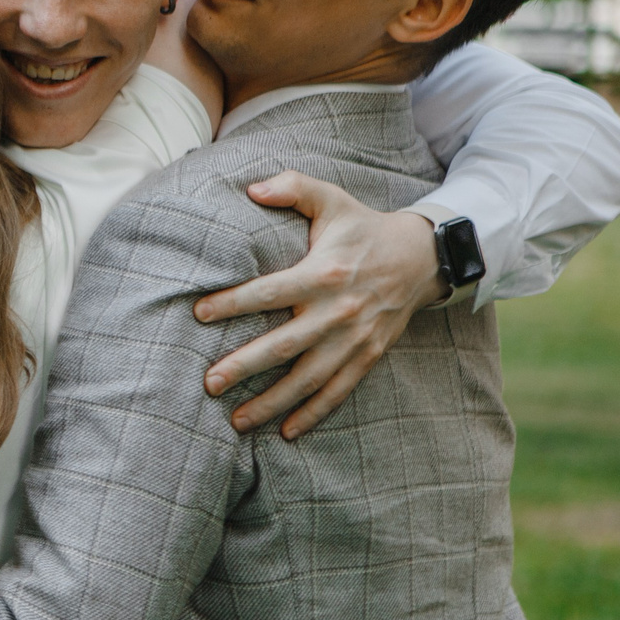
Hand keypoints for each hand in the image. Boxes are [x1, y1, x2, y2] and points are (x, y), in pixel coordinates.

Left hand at [194, 171, 444, 438]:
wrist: (421, 257)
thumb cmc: (361, 227)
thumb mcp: (331, 199)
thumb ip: (292, 188)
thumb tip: (252, 188)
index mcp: (325, 272)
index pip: (271, 291)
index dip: (234, 302)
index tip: (198, 314)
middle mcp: (339, 310)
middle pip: (286, 344)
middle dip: (246, 365)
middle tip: (209, 383)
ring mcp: (356, 338)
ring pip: (310, 378)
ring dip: (273, 401)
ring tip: (236, 421)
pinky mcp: (369, 356)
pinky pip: (339, 391)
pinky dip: (314, 413)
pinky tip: (285, 432)